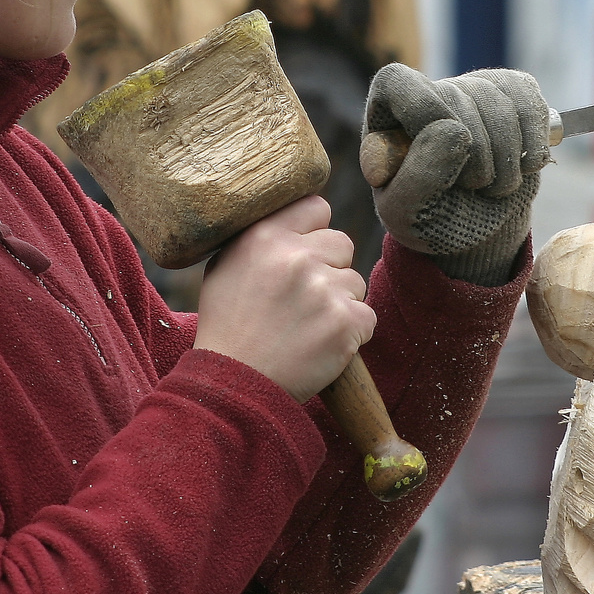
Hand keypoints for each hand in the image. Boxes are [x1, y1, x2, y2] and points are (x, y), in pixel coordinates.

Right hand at [194, 196, 372, 402]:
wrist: (235, 386)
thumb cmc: (229, 328)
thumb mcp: (226, 267)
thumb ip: (262, 238)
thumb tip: (297, 220)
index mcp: (265, 236)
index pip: (316, 207)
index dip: (314, 232)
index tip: (305, 253)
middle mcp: (296, 256)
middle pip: (342, 243)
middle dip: (330, 268)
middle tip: (305, 299)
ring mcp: (324, 289)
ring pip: (356, 282)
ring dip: (340, 303)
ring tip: (308, 327)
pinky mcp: (345, 322)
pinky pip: (367, 317)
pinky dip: (352, 333)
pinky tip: (322, 345)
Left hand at [363, 64, 549, 284]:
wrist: (479, 225)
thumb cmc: (433, 218)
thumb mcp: (408, 214)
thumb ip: (417, 176)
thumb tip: (452, 129)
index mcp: (387, 114)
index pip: (398, 83)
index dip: (424, 113)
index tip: (444, 155)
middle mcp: (430, 90)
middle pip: (457, 97)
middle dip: (474, 157)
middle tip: (473, 189)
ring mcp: (473, 86)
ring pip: (498, 103)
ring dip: (506, 160)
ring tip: (496, 187)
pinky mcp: (514, 90)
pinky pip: (530, 104)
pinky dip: (533, 145)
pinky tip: (525, 167)